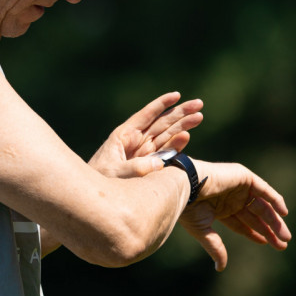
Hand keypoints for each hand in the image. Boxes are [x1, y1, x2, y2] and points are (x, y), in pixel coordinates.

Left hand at [87, 92, 202, 178]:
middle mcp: (137, 141)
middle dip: (179, 113)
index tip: (177, 95)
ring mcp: (145, 153)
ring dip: (183, 126)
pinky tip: (187, 137)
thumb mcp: (114, 172)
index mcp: (125, 135)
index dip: (161, 104)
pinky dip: (177, 146)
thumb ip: (135, 167)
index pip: (146, 115)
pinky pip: (166, 153)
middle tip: (198, 104)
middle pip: (162, 122)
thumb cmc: (99, 181)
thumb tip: (159, 164)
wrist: (96, 200)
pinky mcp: (151, 165)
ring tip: (199, 117)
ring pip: (167, 135)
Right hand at [178, 160, 290, 270]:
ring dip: (274, 219)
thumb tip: (220, 268)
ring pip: (261, 204)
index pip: (242, 223)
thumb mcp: (203, 231)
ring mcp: (237, 186)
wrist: (185, 187)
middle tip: (283, 244)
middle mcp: (230, 197)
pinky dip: (275, 200)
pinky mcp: (243, 177)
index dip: (255, 233)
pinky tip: (284, 213)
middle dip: (269, 230)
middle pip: (255, 215)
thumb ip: (216, 248)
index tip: (267, 244)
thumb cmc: (189, 208)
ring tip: (285, 236)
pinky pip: (263, 189)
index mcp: (219, 208)